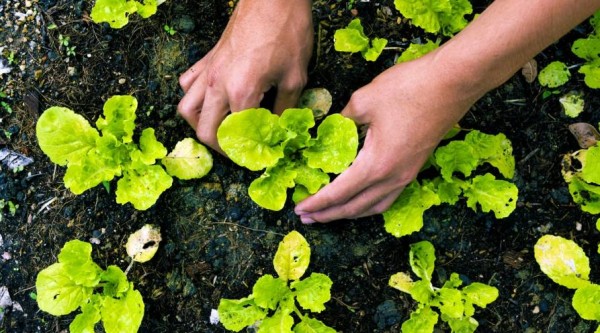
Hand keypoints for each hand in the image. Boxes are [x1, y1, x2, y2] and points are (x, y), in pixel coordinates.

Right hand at [177, 0, 312, 151]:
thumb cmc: (288, 33)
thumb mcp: (295, 77)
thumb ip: (285, 110)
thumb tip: (280, 131)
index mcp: (241, 92)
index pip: (236, 136)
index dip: (247, 154)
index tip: (258, 159)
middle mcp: (218, 85)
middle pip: (204, 130)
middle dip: (220, 148)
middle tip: (238, 151)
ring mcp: (208, 71)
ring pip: (186, 109)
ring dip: (200, 125)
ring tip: (219, 131)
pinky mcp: (206, 59)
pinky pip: (188, 84)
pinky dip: (194, 98)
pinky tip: (210, 101)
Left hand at [294, 53, 480, 222]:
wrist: (453, 82)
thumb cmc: (409, 88)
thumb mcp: (364, 100)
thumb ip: (342, 120)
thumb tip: (329, 130)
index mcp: (376, 165)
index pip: (338, 193)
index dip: (317, 203)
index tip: (299, 209)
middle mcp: (392, 178)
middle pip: (355, 207)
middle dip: (329, 214)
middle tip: (307, 217)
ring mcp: (407, 175)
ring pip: (374, 207)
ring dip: (350, 213)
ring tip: (331, 214)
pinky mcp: (415, 167)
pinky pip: (388, 197)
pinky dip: (369, 204)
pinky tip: (362, 199)